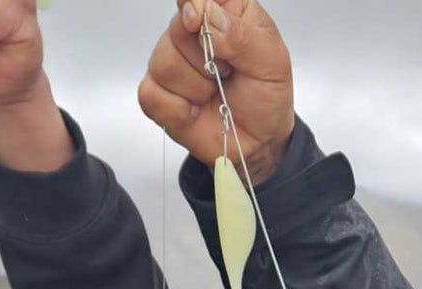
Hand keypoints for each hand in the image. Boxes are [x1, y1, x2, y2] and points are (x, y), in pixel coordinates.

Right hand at [140, 0, 295, 182]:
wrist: (259, 141)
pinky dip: (177, 108)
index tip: (197, 20)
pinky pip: (151, 94)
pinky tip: (195, 110)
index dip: (193, 5)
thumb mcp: (271, 61)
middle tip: (227, 72)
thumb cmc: (266, 95)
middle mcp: (193, 33)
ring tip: (214, 93)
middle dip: (204, 57)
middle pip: (176, 29)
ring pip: (163, 63)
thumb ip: (242, 36)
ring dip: (196, 87)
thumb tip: (208, 17)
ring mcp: (172, 63)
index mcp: (224, 13)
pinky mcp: (158, 94)